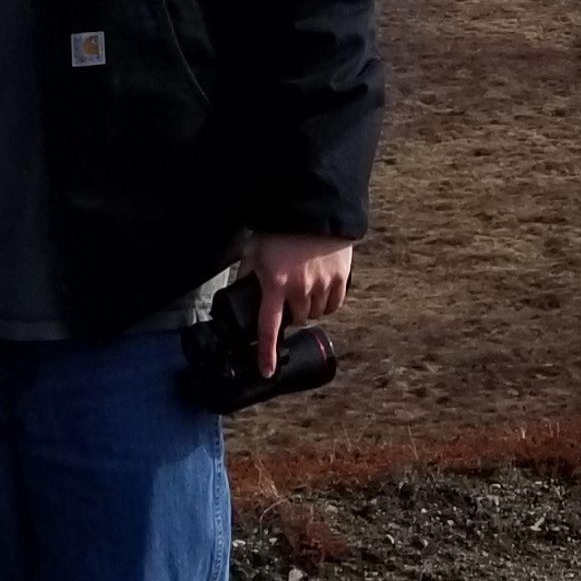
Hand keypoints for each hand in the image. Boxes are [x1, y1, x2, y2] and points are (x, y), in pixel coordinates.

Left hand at [241, 231, 355, 375]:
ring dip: (309, 307)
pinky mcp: (341, 278)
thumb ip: (248, 272)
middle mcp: (299, 288)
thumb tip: (239, 289)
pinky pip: (334, 304)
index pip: (269, 328)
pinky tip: (322, 290)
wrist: (314, 208)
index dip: (267, 353)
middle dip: (291, 312)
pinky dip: (328, 303)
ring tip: (306, 287)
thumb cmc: (281, 228)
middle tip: (288, 295)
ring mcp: (322, 284)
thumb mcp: (256, 248)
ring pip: (316, 313)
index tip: (268, 371)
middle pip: (297, 319)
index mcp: (275, 283)